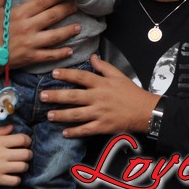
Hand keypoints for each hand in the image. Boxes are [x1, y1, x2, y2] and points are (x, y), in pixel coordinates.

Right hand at [0, 0, 78, 75]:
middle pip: (52, 16)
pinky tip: (70, 50)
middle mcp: (27, 27)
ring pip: (55, 35)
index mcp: (19, 14)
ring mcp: (30, 42)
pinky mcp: (31, 56)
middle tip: (76, 6)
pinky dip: (61, 53)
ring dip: (68, 31)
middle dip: (66, 10)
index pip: (41, 3)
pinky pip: (49, 55)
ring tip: (78, 27)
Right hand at [0, 125, 31, 187]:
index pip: (22, 139)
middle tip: (25, 154)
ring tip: (20, 165)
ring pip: (22, 167)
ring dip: (24, 166)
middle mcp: (1, 155)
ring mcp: (0, 168)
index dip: (27, 140)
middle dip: (28, 153)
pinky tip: (13, 176)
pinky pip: (14, 181)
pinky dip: (16, 179)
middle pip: (26, 154)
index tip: (26, 142)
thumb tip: (11, 127)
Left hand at [43, 54, 158, 137]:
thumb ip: (104, 66)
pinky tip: (65, 133)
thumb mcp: (119, 75)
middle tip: (42, 96)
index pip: (81, 77)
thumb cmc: (131, 92)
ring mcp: (100, 113)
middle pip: (74, 96)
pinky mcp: (103, 126)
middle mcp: (99, 98)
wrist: (145, 110)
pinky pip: (86, 130)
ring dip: (62, 115)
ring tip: (49, 115)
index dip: (67, 74)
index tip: (53, 73)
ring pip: (77, 114)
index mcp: (102, 84)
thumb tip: (92, 56)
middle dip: (57, 96)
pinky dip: (75, 132)